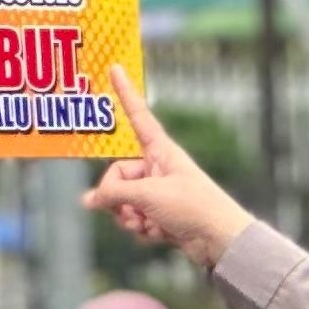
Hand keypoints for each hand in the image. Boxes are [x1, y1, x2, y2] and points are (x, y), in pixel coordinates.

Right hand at [83, 64, 252, 268]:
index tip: (115, 68)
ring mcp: (156, 192)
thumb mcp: (149, 195)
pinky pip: (134, 218)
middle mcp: (156, 167)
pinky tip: (160, 234)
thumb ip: (114, 195)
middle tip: (130, 211)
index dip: (126, 93)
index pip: (138, 116)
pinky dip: (141, 229)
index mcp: (161, 150)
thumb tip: (88, 200)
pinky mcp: (158, 214)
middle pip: (116, 175)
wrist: (219, 239)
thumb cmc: (193, 206)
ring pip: (122, 201)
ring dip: (129, 217)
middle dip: (117, 198)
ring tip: (148, 224)